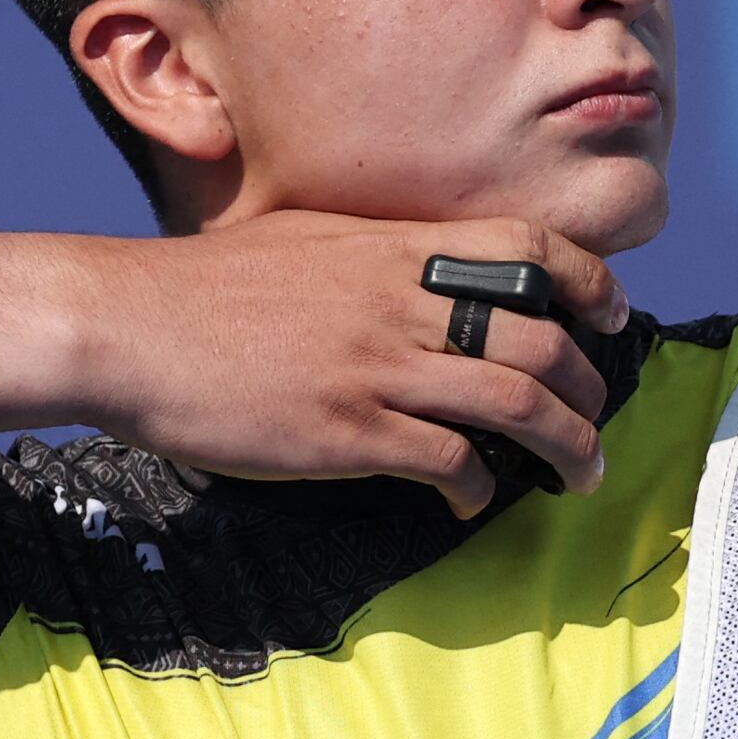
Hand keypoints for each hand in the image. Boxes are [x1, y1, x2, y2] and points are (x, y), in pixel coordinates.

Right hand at [73, 214, 626, 517]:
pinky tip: (471, 499)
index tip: (612, 317)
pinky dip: (478, 486)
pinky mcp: (349, 431)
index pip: (528, 246)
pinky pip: (449, 461)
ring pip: (517, 405)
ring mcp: (379, 367)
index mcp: (396, 248)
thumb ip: (378, 259)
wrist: (125, 325)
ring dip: (566, 447)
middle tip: (597, 423)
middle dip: (590, 390)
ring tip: (581, 476)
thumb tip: (429, 281)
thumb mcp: (308, 240)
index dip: (589, 283)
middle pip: (541, 342)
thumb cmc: (206, 287)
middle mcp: (403, 302)